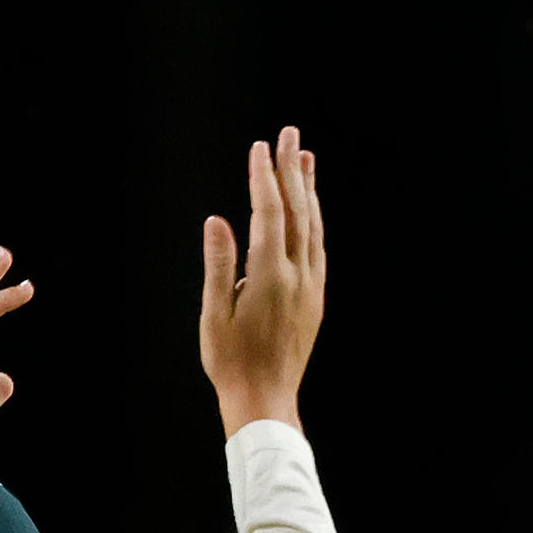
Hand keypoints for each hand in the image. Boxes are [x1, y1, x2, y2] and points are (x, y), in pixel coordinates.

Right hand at [200, 127, 328, 432]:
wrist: (265, 399)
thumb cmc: (231, 362)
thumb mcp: (214, 316)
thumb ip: (218, 264)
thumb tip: (217, 221)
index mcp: (270, 276)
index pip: (269, 214)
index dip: (264, 178)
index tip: (260, 147)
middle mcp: (298, 274)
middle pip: (299, 210)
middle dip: (291, 169)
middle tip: (289, 133)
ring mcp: (312, 284)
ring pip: (314, 224)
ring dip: (308, 188)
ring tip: (305, 157)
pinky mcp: (316, 295)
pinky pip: (318, 245)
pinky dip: (315, 218)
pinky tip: (310, 206)